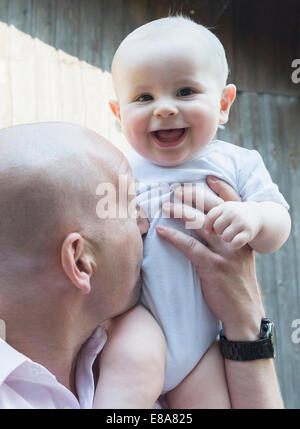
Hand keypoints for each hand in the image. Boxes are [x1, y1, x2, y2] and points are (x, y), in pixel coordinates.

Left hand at [156, 176, 264, 339]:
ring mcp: (226, 253)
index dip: (221, 190)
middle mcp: (236, 240)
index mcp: (243, 235)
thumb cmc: (237, 285)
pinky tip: (161, 231)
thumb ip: (229, 242)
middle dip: (195, 197)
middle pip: (215, 210)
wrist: (244, 312)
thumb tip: (209, 229)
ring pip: (201, 225)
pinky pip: (191, 247)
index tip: (208, 177)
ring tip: (164, 206)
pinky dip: (174, 237)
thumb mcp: (240, 259)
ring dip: (180, 213)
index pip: (235, 206)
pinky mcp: (214, 267)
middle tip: (176, 189)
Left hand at [204, 200, 263, 248]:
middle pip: (217, 228)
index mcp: (224, 207)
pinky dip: (235, 244)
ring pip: (225, 236)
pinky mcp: (249, 231)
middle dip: (220, 232)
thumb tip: (206, 232)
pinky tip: (238, 241)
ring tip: (233, 235)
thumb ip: (211, 219)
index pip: (210, 217)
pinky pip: (236, 242)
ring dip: (228, 239)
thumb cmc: (234, 216)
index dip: (208, 226)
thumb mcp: (223, 212)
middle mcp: (233, 212)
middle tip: (227, 231)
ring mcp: (241, 221)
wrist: (257, 215)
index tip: (211, 231)